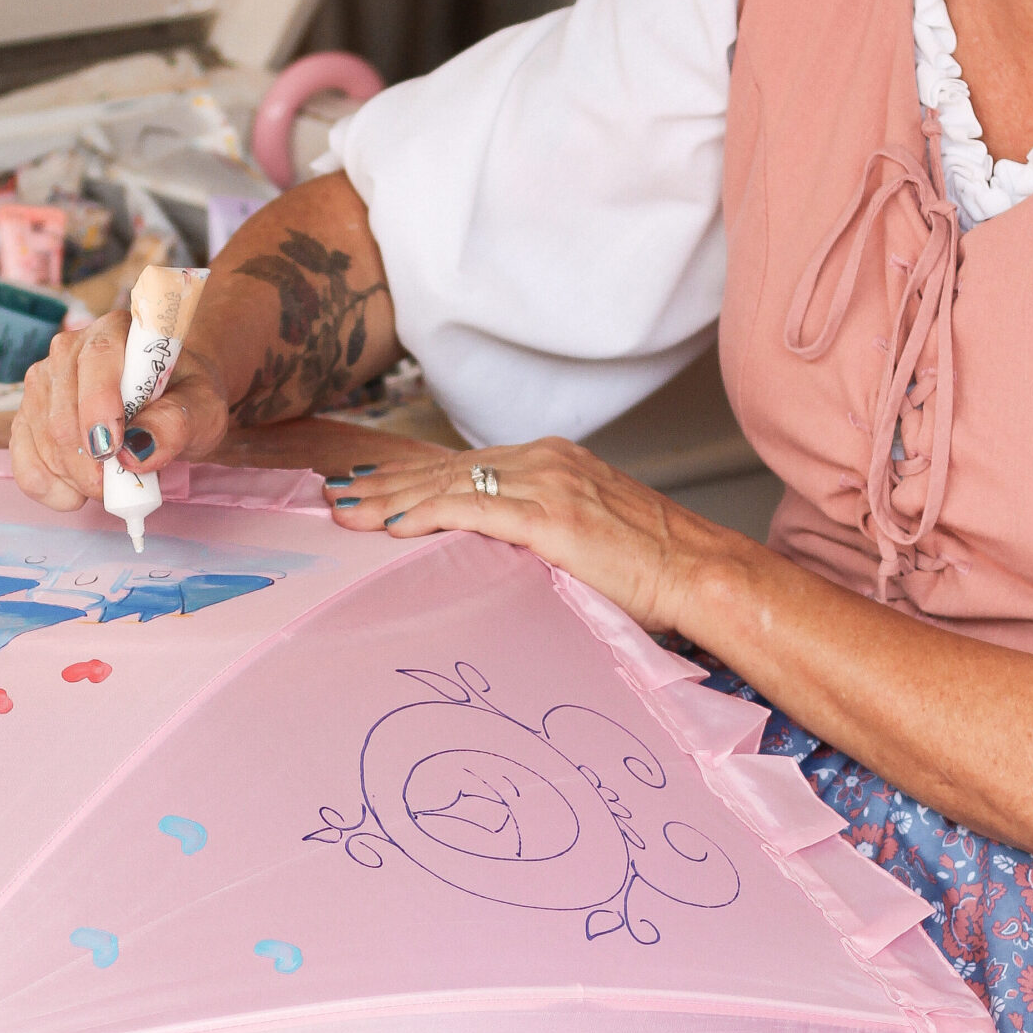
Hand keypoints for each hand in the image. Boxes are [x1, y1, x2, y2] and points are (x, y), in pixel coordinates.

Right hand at [8, 309, 231, 510]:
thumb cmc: (185, 398)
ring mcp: (43, 382)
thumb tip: (136, 450)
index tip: (112, 448)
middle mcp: (70, 350)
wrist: (168, 401)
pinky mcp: (28, 415)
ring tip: (109, 485)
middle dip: (90, 463)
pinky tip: (74, 494)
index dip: (99, 405)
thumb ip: (177, 424)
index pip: (97, 358)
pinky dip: (48, 486)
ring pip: (41, 439)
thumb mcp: (202, 409)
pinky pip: (22, 458)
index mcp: (116, 332)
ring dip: (74, 477)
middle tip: (120, 485)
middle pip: (62, 412)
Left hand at [322, 438, 747, 635]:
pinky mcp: (551, 516)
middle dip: (385, 483)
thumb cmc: (651, 568)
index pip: (463, 464)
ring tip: (345, 513)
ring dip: (390, 500)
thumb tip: (495, 558)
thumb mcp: (587, 536)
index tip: (367, 485)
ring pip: (449, 484)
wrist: (699, 572)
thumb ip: (539, 532)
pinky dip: (428, 514)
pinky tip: (393, 526)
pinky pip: (474, 509)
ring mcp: (548, 484)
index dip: (410, 475)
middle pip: (445, 469)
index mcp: (553, 461)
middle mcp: (545, 461)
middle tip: (334, 497)